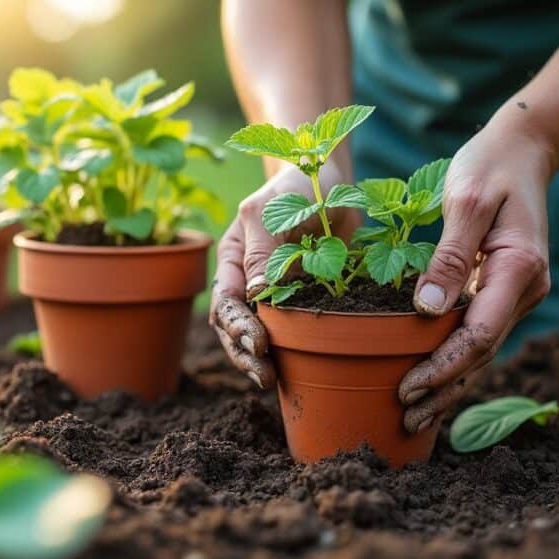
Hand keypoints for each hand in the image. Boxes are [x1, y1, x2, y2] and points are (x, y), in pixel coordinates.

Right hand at [209, 162, 357, 388]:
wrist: (333, 179)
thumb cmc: (297, 185)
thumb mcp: (272, 209)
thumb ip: (262, 249)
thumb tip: (256, 295)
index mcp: (234, 259)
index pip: (225, 301)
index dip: (237, 325)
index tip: (259, 342)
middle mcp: (249, 280)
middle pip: (234, 325)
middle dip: (244, 352)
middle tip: (263, 373)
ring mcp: (275, 292)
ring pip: (258, 333)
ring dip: (260, 358)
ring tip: (270, 379)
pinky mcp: (303, 299)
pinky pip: (292, 330)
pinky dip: (290, 350)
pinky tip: (295, 368)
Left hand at [398, 112, 558, 432]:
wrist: (523, 149)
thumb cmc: (489, 166)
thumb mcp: (465, 201)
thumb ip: (448, 255)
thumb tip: (427, 310)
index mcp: (519, 269)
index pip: (479, 334)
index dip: (442, 367)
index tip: (407, 389)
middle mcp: (525, 289)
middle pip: (482, 353)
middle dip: (443, 388)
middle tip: (404, 418)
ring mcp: (517, 292)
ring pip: (482, 349)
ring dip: (449, 382)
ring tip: (414, 415)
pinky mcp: (502, 289)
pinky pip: (478, 332)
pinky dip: (454, 358)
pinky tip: (430, 380)